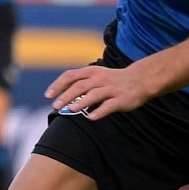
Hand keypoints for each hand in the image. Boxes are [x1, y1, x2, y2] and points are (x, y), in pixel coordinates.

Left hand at [44, 64, 158, 119]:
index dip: (58, 85)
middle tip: (55, 106)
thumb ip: (81, 83)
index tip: (48, 95)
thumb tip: (61, 96)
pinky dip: (99, 112)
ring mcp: (111, 89)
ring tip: (70, 110)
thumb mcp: (97, 76)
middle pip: (80, 86)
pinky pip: (108, 106)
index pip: (71, 76)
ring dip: (81, 102)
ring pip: (94, 95)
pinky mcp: (120, 99)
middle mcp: (100, 79)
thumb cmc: (113, 80)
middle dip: (66, 96)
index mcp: (92, 72)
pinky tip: (90, 118)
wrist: (140, 79)